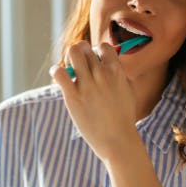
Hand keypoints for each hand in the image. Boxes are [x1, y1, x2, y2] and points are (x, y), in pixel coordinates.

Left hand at [50, 41, 140, 160]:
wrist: (117, 140)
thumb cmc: (124, 117)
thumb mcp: (129, 90)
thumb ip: (120, 74)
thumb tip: (111, 62)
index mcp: (117, 71)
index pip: (102, 46)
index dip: (96, 51)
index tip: (94, 62)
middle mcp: (101, 74)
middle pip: (85, 48)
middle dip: (81, 53)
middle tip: (79, 65)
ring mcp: (87, 85)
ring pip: (72, 53)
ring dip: (69, 58)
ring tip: (70, 68)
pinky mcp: (73, 97)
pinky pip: (59, 73)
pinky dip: (56, 71)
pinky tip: (59, 76)